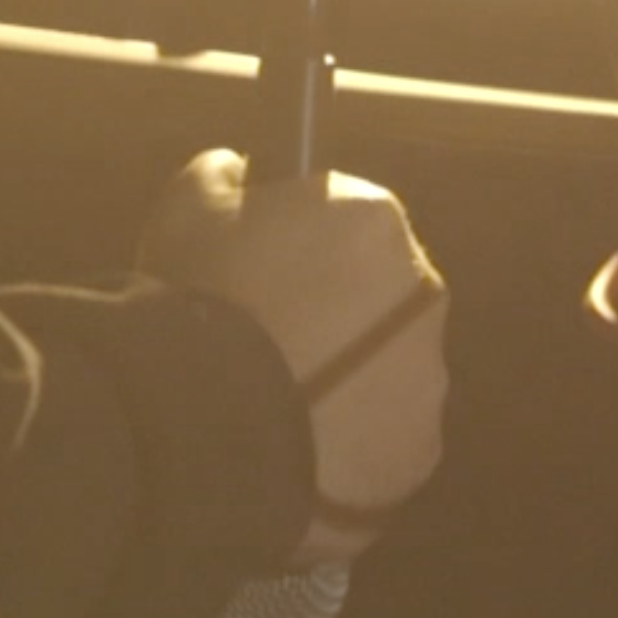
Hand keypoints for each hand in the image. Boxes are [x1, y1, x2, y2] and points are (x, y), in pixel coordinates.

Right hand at [139, 150, 450, 567]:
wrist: (210, 421)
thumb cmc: (200, 297)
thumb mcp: (188, 206)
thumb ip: (220, 174)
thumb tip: (235, 168)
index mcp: (374, 217)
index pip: (349, 219)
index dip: (302, 244)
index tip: (264, 271)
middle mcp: (422, 291)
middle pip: (376, 295)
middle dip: (331, 311)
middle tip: (267, 339)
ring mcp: (428, 376)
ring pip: (385, 370)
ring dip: (345, 378)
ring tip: (275, 402)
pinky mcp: (418, 449)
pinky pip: (383, 437)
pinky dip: (348, 440)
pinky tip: (295, 447)